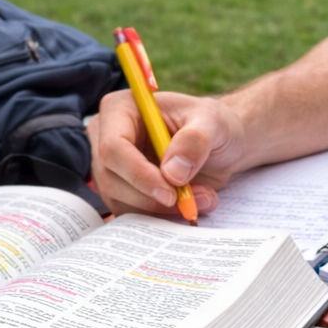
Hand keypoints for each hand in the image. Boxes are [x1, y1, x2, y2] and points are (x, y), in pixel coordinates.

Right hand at [89, 90, 247, 217]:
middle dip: (152, 198)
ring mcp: (111, 167)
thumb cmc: (212, 125)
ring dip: (160, 210)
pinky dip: (160, 217)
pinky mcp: (122, 191)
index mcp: (121, 109)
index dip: (138, 174)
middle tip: (191, 201)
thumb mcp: (213, 122)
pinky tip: (187, 205)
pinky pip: (131, 214)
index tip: (170, 193)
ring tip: (200, 198)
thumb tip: (172, 173)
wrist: (220, 145)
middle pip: (111, 180)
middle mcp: (107, 137)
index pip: (113, 148)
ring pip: (120, 201)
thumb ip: (195, 141)